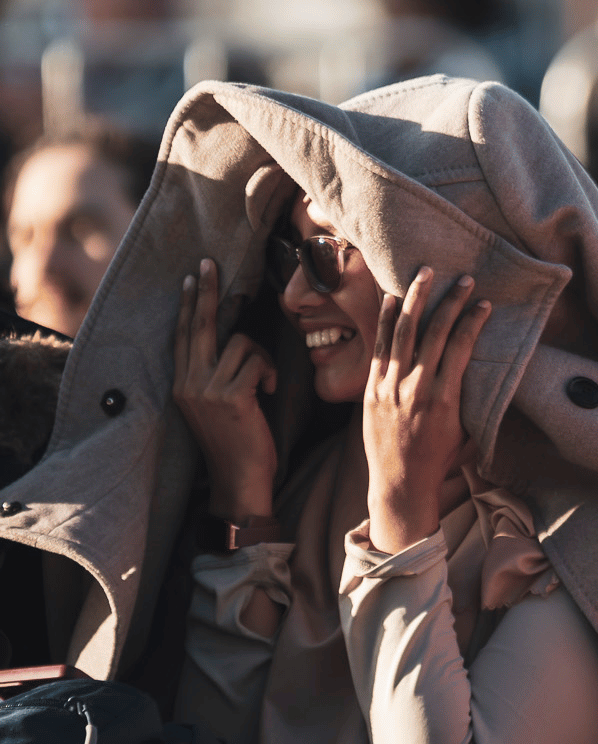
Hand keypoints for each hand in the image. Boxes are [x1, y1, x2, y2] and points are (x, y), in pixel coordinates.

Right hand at [172, 259, 277, 519]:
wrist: (239, 480)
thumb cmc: (238, 440)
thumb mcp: (218, 403)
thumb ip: (217, 373)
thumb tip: (235, 339)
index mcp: (182, 383)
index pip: (184, 334)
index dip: (190, 303)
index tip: (194, 277)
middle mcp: (187, 383)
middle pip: (199, 325)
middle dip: (207, 291)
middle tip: (209, 263)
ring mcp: (205, 389)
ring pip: (240, 342)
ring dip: (261, 357)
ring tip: (264, 384)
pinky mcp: (229, 396)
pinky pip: (256, 361)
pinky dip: (269, 373)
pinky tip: (269, 394)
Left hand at [363, 267, 490, 552]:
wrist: (399, 482)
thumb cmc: (439, 456)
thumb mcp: (465, 428)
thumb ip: (469, 394)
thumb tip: (481, 363)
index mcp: (444, 399)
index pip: (461, 347)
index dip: (473, 321)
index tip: (483, 303)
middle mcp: (416, 388)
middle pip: (434, 333)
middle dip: (449, 302)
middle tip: (462, 278)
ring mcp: (390, 387)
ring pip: (402, 333)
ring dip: (415, 300)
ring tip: (425, 274)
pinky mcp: (371, 388)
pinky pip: (379, 347)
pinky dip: (385, 321)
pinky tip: (391, 299)